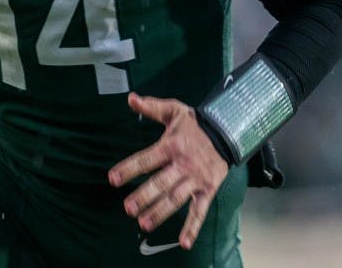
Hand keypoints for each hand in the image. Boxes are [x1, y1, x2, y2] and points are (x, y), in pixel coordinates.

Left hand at [108, 92, 227, 250]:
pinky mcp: (207, 190)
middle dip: (144, 196)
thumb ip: (151, 107)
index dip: (129, 168)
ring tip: (143, 224)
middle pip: (160, 182)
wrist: (228, 131)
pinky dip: (192, 227)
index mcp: (171, 146)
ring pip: (175, 199)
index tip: (113, 179)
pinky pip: (199, 211)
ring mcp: (195, 180)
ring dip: (160, 212)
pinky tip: (183, 242)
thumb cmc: (197, 124)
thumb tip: (131, 98)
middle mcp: (183, 165)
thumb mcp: (174, 111)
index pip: (147, 159)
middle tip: (128, 208)